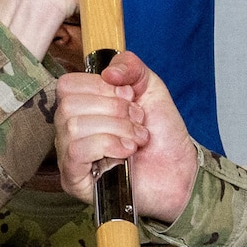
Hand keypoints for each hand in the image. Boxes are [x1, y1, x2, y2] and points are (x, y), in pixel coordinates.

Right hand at [55, 52, 197, 221]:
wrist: (179, 171)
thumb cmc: (162, 135)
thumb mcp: (150, 87)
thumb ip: (130, 66)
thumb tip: (108, 71)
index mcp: (82, 106)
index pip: (67, 85)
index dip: (100, 86)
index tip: (129, 96)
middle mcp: (70, 130)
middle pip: (69, 105)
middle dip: (113, 109)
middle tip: (137, 120)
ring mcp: (69, 156)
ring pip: (74, 127)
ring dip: (116, 128)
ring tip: (137, 138)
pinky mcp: (75, 180)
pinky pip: (76, 152)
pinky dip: (106, 145)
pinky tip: (126, 153)